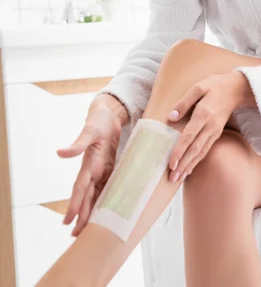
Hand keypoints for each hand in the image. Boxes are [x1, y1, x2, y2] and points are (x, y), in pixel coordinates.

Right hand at [57, 99, 124, 236]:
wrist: (108, 115)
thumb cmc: (98, 121)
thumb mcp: (90, 130)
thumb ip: (77, 143)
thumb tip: (59, 153)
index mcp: (89, 164)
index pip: (81, 188)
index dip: (76, 204)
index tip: (69, 220)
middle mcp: (93, 170)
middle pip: (87, 196)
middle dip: (82, 215)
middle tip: (76, 235)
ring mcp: (101, 170)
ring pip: (96, 195)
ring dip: (92, 211)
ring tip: (87, 230)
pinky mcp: (110, 168)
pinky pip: (108, 187)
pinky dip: (106, 200)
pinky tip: (106, 211)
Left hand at [167, 71, 245, 182]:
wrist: (236, 89)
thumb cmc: (214, 86)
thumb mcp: (198, 87)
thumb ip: (184, 102)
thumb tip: (171, 117)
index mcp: (204, 114)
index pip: (189, 136)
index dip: (180, 150)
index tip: (171, 163)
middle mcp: (210, 126)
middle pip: (195, 149)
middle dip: (183, 165)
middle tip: (172, 179)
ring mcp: (215, 131)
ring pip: (201, 152)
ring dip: (189, 166)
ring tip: (178, 179)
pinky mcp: (217, 133)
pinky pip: (206, 150)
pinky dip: (197, 161)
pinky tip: (189, 169)